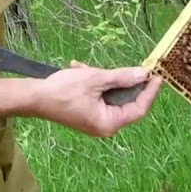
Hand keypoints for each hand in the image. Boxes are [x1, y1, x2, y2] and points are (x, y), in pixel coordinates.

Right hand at [30, 60, 161, 137]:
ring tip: (88, 67)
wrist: (33, 97)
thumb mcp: (96, 79)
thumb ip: (122, 77)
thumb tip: (143, 74)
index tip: (157, 76)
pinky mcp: (85, 113)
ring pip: (109, 96)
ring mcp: (93, 120)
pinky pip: (97, 97)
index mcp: (109, 123)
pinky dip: (92, 83)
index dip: (149, 92)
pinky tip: (78, 68)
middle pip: (124, 102)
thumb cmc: (64, 90)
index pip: (138, 108)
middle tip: (129, 66)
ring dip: (103, 79)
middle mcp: (104, 125)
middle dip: (122, 81)